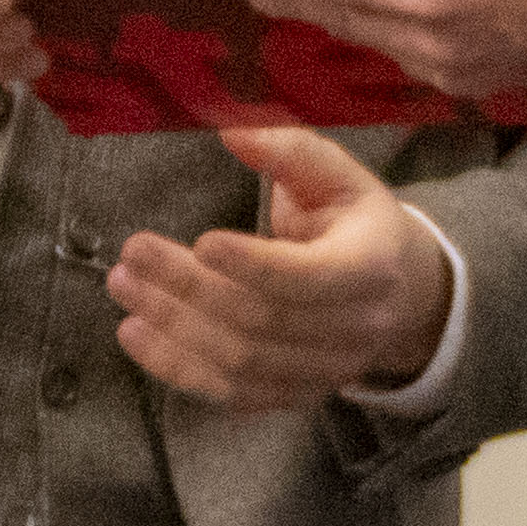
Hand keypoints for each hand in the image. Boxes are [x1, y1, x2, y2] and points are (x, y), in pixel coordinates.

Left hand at [106, 127, 452, 411]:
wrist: (402, 291)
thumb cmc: (358, 220)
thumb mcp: (338, 174)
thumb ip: (288, 149)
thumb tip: (229, 129)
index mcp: (373, 266)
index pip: (309, 278)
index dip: (253, 264)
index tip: (200, 240)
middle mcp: (355, 329)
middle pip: (263, 320)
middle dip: (190, 288)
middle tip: (133, 253)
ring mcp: (326, 372)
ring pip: (242, 363)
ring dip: (173, 329)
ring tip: (123, 287)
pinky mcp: (297, 396)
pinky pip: (232, 395)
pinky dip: (179, 369)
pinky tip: (136, 335)